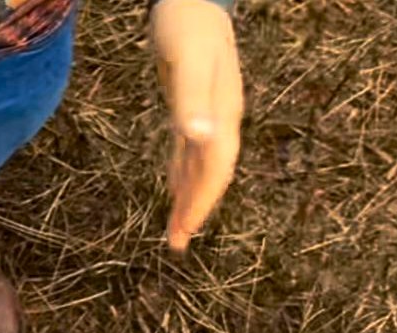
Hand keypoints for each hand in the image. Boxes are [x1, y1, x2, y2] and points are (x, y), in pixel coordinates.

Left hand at [151, 0, 243, 252]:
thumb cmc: (186, 26)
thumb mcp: (187, 60)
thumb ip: (192, 99)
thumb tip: (200, 138)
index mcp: (223, 116)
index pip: (215, 169)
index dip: (203, 201)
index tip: (188, 230)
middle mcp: (219, 122)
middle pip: (210, 175)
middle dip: (195, 209)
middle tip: (177, 243)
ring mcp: (209, 117)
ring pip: (199, 168)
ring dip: (188, 198)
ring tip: (176, 230)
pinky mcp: (192, 110)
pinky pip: (189, 153)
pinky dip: (181, 175)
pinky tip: (174, 189)